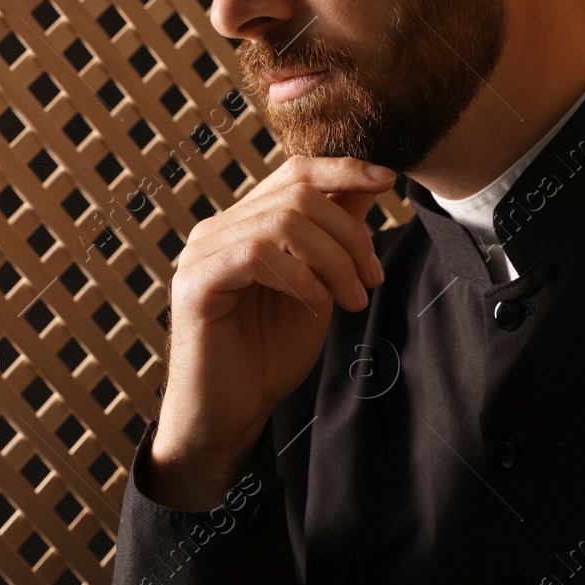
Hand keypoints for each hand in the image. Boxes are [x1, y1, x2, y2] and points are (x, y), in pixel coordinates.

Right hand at [147, 155, 396, 508]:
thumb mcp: (320, 287)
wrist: (230, 415)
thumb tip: (370, 184)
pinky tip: (315, 304)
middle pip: (299, 194)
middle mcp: (220, 228)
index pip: (296, 172)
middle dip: (351, 234)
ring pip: (284, 220)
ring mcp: (202, 252)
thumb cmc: (270, 354)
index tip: (388, 180)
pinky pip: (256, 255)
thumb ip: (335, 237)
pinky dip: (299, 275)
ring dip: (333, 259)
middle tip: (371, 280)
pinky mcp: (196, 284)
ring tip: (352, 299)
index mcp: (247, 223)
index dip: (344, 169)